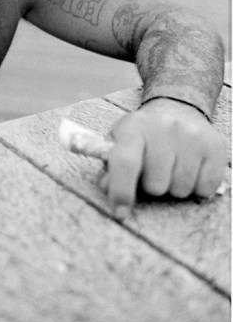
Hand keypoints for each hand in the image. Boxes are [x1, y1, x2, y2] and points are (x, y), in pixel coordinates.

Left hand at [102, 98, 227, 218]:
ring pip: (180, 189)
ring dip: (173, 186)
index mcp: (133, 127)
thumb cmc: (144, 134)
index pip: (125, 162)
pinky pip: (205, 188)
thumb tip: (106, 188)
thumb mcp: (121, 142)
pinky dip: (196, 186)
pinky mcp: (214, 146)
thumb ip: (111, 167)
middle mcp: (163, 128)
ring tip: (171, 167)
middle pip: (156, 185)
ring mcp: (191, 136)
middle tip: (153, 170)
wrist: (177, 109)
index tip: (121, 212)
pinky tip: (190, 168)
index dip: (121, 191)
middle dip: (152, 185)